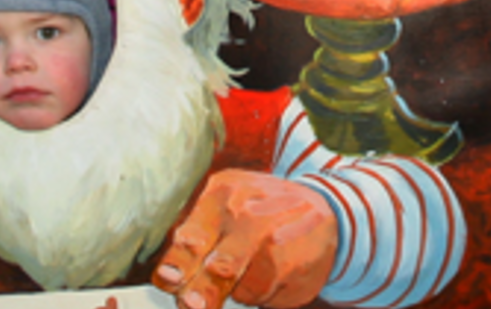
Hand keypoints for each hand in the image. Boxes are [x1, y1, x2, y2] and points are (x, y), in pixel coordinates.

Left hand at [153, 170, 336, 308]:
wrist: (323, 208)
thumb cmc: (260, 210)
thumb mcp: (226, 204)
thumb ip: (196, 235)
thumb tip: (167, 276)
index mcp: (222, 192)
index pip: (192, 235)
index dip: (177, 263)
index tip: (167, 279)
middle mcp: (250, 213)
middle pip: (220, 266)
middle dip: (201, 293)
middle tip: (192, 304)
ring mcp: (275, 240)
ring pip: (241, 288)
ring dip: (238, 291)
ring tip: (252, 266)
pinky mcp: (295, 265)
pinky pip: (265, 295)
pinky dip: (263, 293)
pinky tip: (274, 271)